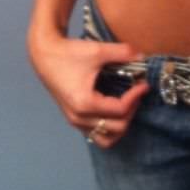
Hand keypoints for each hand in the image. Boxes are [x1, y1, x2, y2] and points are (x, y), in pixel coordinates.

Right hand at [28, 32, 150, 147]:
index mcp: (85, 104)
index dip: (136, 97)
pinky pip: (95, 133)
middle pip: (117, 128)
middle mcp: (79, 118)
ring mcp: (75, 121)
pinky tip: (114, 107)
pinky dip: (109, 126)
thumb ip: (123, 53)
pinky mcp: (73, 118)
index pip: (120, 110)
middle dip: (132, 110)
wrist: (45, 54)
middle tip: (137, 93)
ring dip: (121, 125)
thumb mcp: (98, 50)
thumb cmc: (69, 53)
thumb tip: (143, 57)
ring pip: (106, 138)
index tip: (144, 84)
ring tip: (128, 105)